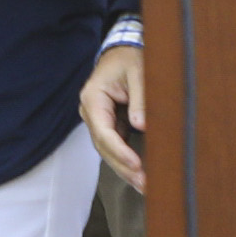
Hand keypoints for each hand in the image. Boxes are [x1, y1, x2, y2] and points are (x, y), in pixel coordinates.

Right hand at [81, 41, 145, 187]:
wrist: (123, 50)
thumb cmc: (130, 58)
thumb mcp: (138, 71)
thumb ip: (140, 98)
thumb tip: (141, 125)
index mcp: (93, 97)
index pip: (103, 131)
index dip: (119, 151)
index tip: (136, 165)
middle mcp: (91, 111)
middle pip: (103, 146)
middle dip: (123, 167)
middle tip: (144, 184)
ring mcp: (97, 119)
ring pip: (107, 150)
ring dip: (124, 169)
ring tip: (144, 186)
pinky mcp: (109, 124)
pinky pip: (115, 146)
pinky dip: (126, 161)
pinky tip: (139, 174)